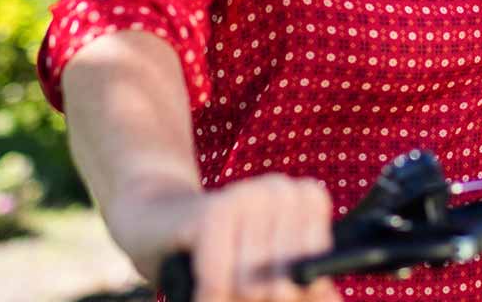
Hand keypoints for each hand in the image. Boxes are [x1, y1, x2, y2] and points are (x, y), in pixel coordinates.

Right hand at [139, 175, 341, 301]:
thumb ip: (305, 286)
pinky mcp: (213, 210)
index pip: (315, 273)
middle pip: (285, 284)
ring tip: (215, 283)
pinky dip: (209, 293)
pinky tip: (200, 290)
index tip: (269, 289)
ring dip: (228, 295)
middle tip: (234, 287)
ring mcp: (248, 195)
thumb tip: (328, 298)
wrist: (154, 221)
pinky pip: (220, 275)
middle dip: (256, 297)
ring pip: (253, 282)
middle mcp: (282, 190)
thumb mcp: (268, 271)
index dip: (292, 294)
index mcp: (307, 200)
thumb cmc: (217, 254)